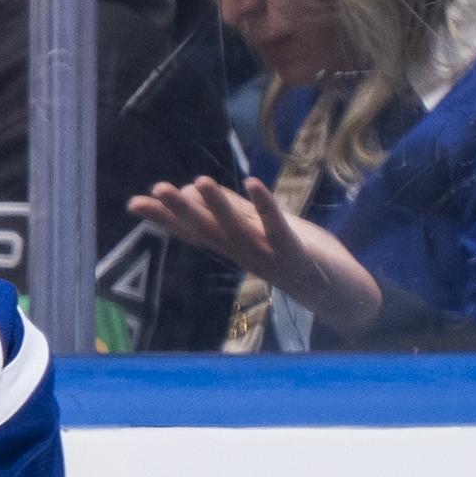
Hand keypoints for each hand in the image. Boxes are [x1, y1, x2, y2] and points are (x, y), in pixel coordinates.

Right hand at [128, 175, 381, 336]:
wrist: (341, 294)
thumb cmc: (302, 257)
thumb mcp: (263, 230)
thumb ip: (234, 212)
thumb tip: (196, 191)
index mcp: (235, 248)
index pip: (193, 230)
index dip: (164, 218)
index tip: (134, 203)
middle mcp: (245, 254)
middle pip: (207, 231)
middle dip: (179, 212)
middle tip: (153, 190)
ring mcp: (269, 257)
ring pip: (236, 231)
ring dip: (216, 207)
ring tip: (197, 182)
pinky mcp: (296, 255)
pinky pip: (277, 230)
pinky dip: (265, 208)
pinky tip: (252, 184)